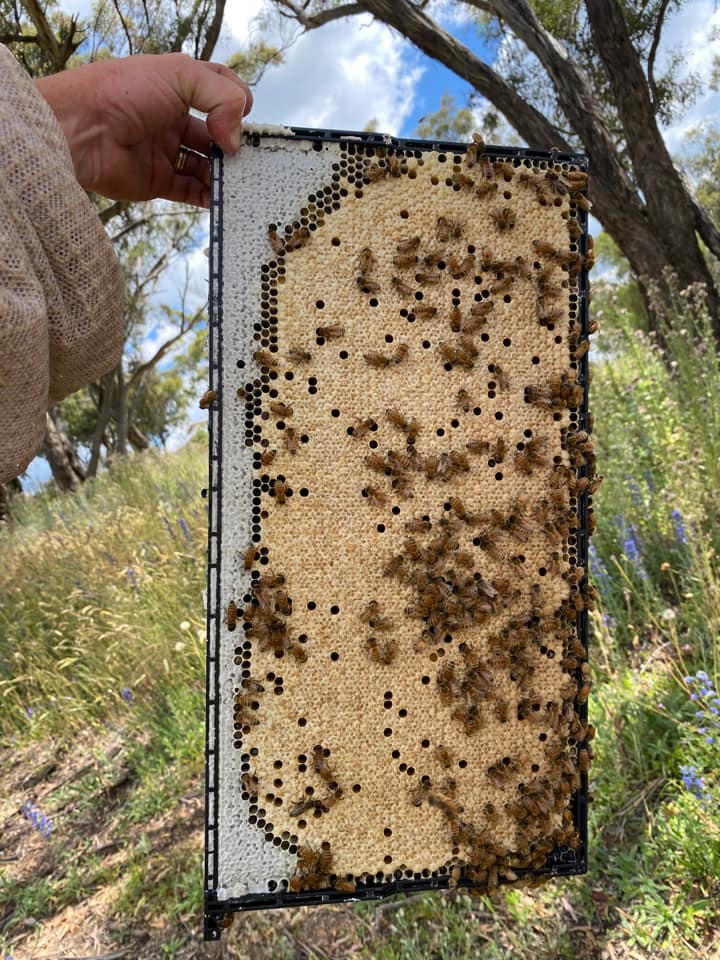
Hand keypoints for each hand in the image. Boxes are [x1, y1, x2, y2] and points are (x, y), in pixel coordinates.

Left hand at [35, 53, 252, 207]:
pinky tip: (224, 197)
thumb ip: (220, 98)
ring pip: (205, 164)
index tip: (244, 116)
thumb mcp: (180, 76)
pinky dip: (209, 197)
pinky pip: (190, 191)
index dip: (234, 102)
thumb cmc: (125, 93)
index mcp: (175, 87)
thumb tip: (233, 140)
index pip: (216, 91)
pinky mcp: (157, 181)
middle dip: (233, 144)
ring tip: (240, 179)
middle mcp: (171, 118)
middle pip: (215, 133)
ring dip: (224, 173)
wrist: (82, 130)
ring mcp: (165, 151)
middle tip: (247, 155)